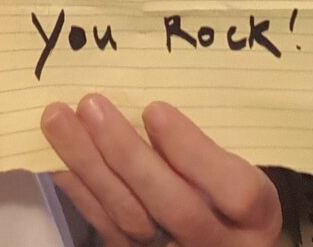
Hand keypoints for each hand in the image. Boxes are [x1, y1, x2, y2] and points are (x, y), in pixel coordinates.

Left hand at [41, 95, 281, 246]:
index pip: (235, 191)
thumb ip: (213, 137)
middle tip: (91, 104)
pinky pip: (105, 226)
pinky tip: (57, 157)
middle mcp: (218, 241)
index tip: (155, 109)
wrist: (220, 238)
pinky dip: (78, 189)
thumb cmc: (231, 190)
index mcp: (255, 214)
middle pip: (174, 205)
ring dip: (89, 165)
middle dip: (128, 154)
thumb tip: (157, 82)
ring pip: (130, 217)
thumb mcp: (241, 162)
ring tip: (59, 119)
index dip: (193, 151)